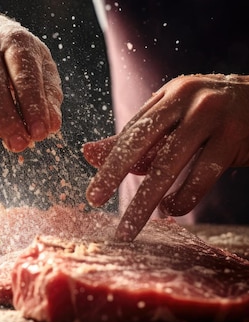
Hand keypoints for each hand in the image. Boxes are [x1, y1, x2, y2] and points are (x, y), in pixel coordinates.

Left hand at [83, 74, 248, 240]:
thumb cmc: (217, 117)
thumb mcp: (178, 120)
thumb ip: (137, 138)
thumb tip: (88, 153)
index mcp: (171, 95)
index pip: (133, 130)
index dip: (111, 160)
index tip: (94, 190)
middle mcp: (188, 99)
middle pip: (142, 141)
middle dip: (114, 172)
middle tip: (93, 198)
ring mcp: (212, 116)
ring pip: (169, 163)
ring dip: (146, 199)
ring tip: (130, 226)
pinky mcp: (235, 137)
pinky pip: (202, 175)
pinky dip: (184, 197)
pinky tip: (171, 209)